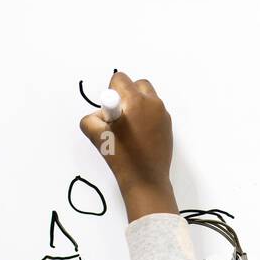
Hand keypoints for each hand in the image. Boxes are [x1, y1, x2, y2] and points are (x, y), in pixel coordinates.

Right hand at [79, 71, 176, 221]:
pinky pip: (154, 111)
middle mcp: (153, 104)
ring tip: (129, 128)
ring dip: (136, 105)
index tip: (112, 112)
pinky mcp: (168, 126)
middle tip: (120, 118)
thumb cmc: (122, 158)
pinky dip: (145, 117)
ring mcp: (163, 115)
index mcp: (136, 101)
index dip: (110, 93)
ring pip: (147, 97)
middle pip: (137, 84)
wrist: (146, 180)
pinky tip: (138, 136)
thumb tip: (101, 114)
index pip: (120, 79)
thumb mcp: (97, 136)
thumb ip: (92, 118)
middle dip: (126, 95)